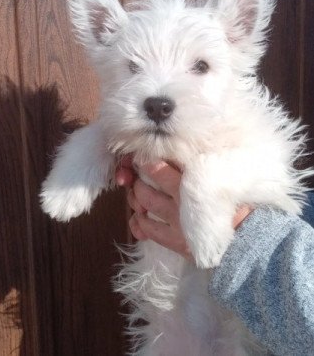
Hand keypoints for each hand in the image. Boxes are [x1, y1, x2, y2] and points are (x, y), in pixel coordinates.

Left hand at [116, 157, 251, 259]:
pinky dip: (138, 222)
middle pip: (144, 187)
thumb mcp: (221, 173)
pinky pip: (148, 230)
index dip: (145, 162)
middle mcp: (180, 202)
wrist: (251, 235)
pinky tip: (140, 216)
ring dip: (136, 198)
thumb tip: (181, 147)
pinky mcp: (176, 242)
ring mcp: (176, 223)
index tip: (144, 158)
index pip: (156, 167)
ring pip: (143, 206)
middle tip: (138, 176)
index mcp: (191, 181)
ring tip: (139, 192)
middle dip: (137, 180)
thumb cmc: (238, 199)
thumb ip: (200, 161)